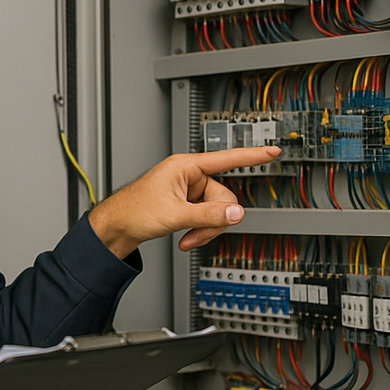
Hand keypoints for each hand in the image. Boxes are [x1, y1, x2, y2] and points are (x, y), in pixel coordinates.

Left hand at [88, 146, 280, 258]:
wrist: (116, 228)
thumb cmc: (134, 211)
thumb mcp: (175, 215)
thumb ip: (208, 215)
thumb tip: (236, 214)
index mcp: (186, 167)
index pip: (226, 159)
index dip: (252, 156)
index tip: (273, 151)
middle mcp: (190, 176)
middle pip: (224, 198)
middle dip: (213, 220)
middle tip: (195, 232)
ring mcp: (189, 192)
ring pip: (218, 213)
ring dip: (205, 230)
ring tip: (186, 237)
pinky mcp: (188, 205)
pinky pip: (208, 219)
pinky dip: (199, 232)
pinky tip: (185, 238)